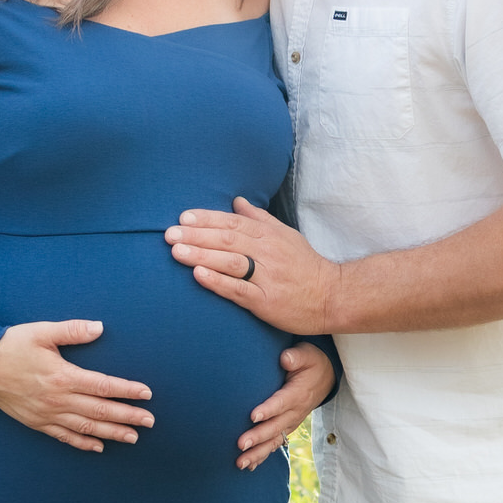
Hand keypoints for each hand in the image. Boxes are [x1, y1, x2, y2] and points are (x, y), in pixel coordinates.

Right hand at [0, 320, 153, 452]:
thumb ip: (72, 330)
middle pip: (100, 411)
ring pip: (86, 428)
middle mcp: (58, 399)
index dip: (127, 391)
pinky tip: (99, 446)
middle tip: (149, 422)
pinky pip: (64, 436)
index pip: (104, 386)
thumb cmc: (10, 346)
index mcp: (62, 376)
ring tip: (132, 437)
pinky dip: (83, 443)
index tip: (146, 394)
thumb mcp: (42, 332)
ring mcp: (47, 414)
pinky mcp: (37, 422)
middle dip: (127, 417)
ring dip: (111, 433)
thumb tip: (100, 327)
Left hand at [166, 197, 341, 329]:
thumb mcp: (286, 235)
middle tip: (169, 234)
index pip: (233, 223)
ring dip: (201, 255)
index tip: (183, 217)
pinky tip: (198, 276)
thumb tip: (237, 201)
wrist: (333, 295)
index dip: (207, 219)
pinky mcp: (266, 301)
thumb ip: (260, 219)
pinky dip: (217, 281)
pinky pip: (238, 290)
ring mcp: (266, 277)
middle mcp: (267, 253)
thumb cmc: (306, 266)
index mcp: (269, 236)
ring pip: (230, 262)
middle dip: (196, 236)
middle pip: (227, 240)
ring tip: (176, 251)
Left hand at [236, 341, 335, 470]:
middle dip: (258, 437)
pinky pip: (276, 444)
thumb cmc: (311, 363)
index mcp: (298, 394)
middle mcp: (295, 412)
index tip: (253, 416)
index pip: (281, 403)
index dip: (268, 410)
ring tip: (241, 463)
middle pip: (275, 427)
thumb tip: (285, 358)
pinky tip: (249, 467)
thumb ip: (296, 356)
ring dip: (257, 453)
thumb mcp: (307, 354)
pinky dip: (263, 456)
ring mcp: (291, 423)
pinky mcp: (287, 428)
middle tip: (240, 444)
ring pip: (274, 441)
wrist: (325, 378)